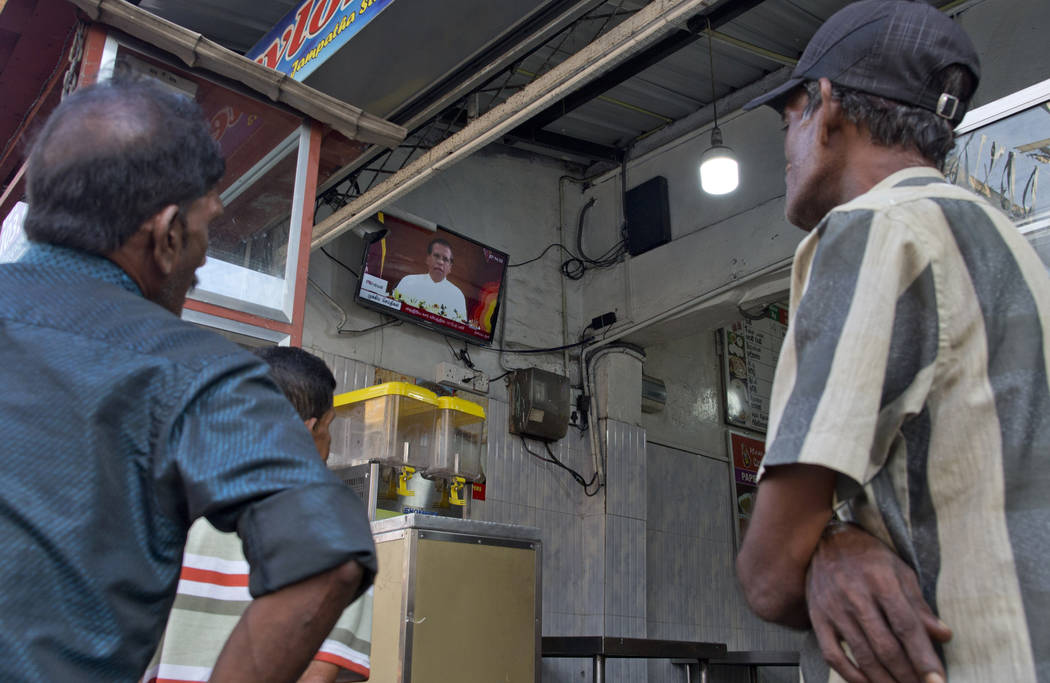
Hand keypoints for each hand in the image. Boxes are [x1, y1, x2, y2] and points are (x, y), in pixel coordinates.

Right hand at [805, 522, 950, 682]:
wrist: (825, 541)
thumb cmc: (868, 556)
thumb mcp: (900, 571)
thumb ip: (919, 606)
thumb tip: (943, 636)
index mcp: (880, 581)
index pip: (906, 626)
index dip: (924, 657)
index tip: (937, 681)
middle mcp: (855, 596)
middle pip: (885, 646)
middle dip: (908, 676)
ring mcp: (833, 609)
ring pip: (862, 655)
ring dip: (885, 681)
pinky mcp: (818, 618)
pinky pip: (833, 655)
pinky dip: (851, 676)